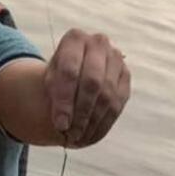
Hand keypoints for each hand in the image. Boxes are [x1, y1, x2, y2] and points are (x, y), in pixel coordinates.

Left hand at [44, 29, 129, 147]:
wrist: (74, 74)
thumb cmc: (57, 78)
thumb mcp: (48, 82)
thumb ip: (55, 97)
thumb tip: (64, 124)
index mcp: (75, 38)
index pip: (70, 70)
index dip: (65, 100)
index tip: (60, 124)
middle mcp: (99, 43)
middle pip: (92, 82)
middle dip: (81, 112)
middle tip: (70, 133)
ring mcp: (116, 57)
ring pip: (107, 94)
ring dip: (92, 120)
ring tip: (78, 137)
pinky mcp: (126, 75)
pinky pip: (119, 102)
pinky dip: (104, 122)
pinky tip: (91, 135)